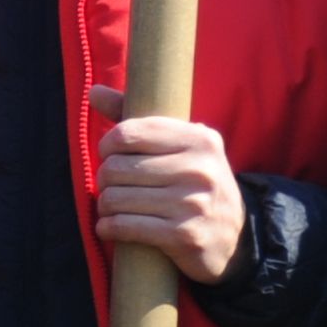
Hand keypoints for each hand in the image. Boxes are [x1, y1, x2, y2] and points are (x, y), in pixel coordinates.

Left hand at [89, 86, 243, 284]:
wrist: (233, 235)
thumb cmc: (194, 184)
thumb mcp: (179, 147)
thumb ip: (136, 121)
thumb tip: (93, 91)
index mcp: (199, 139)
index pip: (127, 133)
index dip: (107, 146)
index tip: (110, 156)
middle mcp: (199, 168)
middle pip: (116, 168)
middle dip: (104, 180)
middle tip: (110, 187)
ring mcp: (193, 203)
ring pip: (116, 198)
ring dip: (105, 206)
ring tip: (110, 208)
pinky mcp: (185, 235)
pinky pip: (126, 226)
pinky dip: (109, 228)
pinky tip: (110, 227)